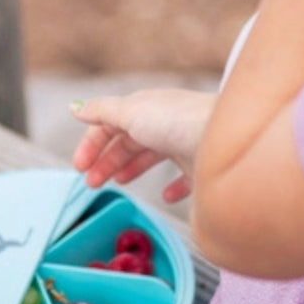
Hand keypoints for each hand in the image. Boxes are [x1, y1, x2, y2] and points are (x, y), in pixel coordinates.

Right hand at [71, 89, 215, 202]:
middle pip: (127, 142)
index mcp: (145, 107)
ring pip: (150, 157)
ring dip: (131, 170)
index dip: (91, 144)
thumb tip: (75, 107)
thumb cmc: (178, 122)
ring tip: (118, 184)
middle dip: (106, 161)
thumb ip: (102, 111)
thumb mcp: (131, 112)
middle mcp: (163, 123)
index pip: (109, 124)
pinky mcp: (201, 166)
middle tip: (91, 183)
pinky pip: (183, 177)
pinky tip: (165, 196)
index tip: (79, 168)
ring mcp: (182, 144)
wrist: (229, 140)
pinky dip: (171, 187)